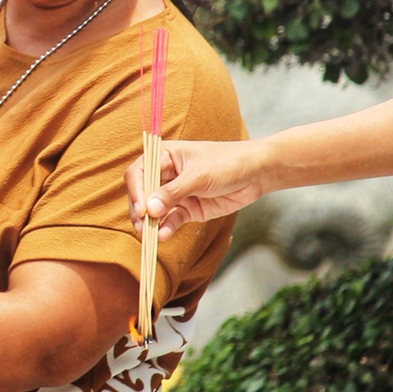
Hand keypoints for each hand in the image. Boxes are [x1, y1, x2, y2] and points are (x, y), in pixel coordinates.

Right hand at [126, 139, 274, 240]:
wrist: (256, 173)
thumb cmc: (227, 163)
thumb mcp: (198, 176)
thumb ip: (172, 193)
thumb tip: (149, 210)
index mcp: (164, 156)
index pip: (139, 172)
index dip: (136, 190)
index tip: (141, 209)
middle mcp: (166, 174)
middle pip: (143, 193)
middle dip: (140, 210)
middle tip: (142, 225)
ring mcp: (176, 193)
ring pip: (155, 210)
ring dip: (151, 222)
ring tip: (150, 235)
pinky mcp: (188, 209)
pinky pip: (172, 219)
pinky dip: (166, 227)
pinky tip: (163, 235)